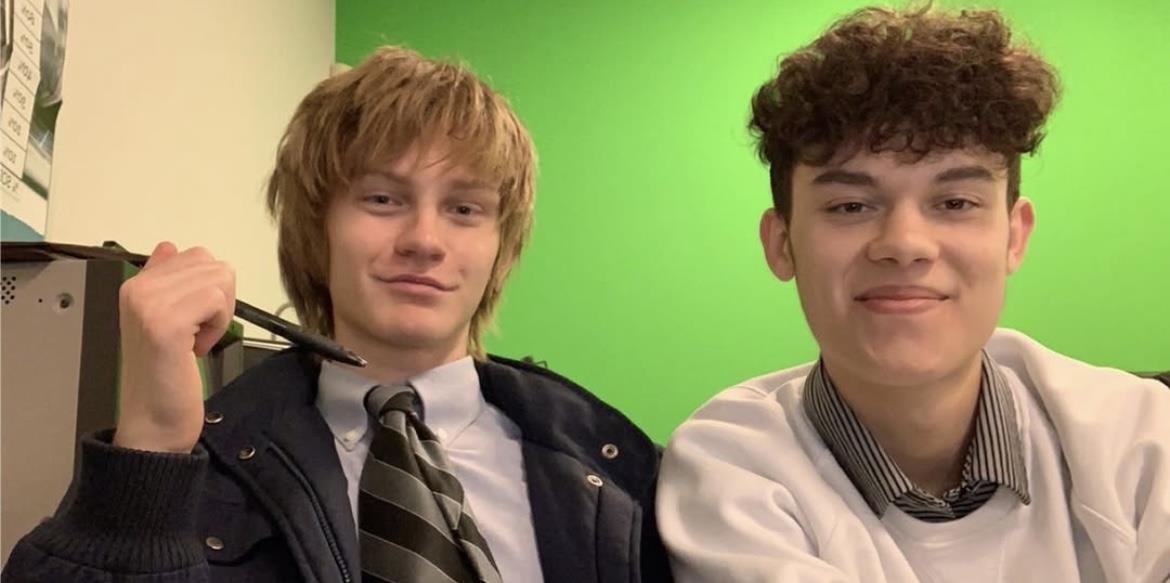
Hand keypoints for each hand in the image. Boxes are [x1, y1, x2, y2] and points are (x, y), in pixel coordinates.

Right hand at [112, 242, 235, 453]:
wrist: (153, 424)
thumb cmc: (165, 377)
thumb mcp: (166, 321)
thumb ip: (168, 282)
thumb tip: (170, 247)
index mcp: (136, 284)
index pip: (196, 255)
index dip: (209, 289)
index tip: (190, 323)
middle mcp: (138, 288)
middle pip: (212, 264)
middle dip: (218, 300)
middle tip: (195, 334)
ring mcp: (149, 304)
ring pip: (219, 280)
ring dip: (219, 315)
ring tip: (193, 342)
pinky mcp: (165, 324)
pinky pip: (217, 301)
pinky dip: (218, 327)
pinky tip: (196, 350)